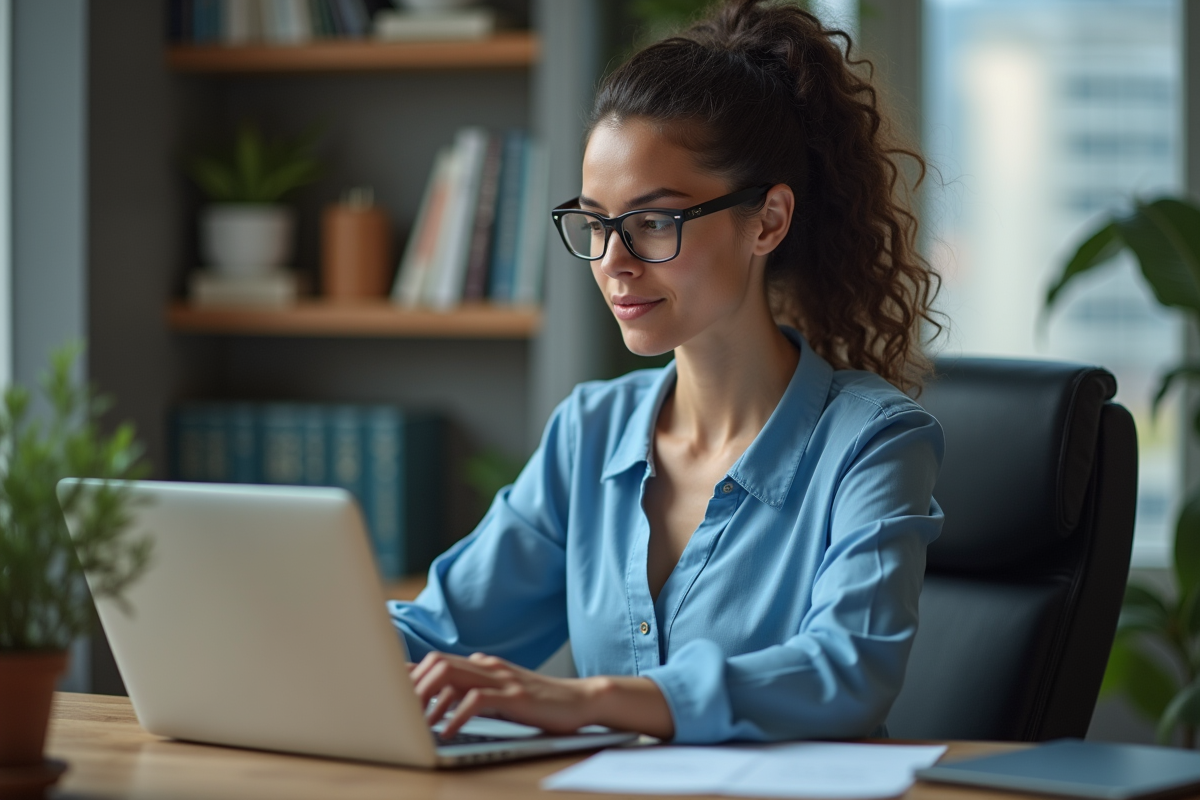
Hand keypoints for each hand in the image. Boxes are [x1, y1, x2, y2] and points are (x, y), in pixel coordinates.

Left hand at [409, 651, 600, 738]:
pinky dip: (457, 716)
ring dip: (430, 700)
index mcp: (482, 665)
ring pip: (452, 676)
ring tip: (419, 723)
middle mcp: (487, 666)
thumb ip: (477, 686)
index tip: (388, 693)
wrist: (581, 700)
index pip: (437, 661)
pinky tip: (450, 733)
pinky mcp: (514, 695)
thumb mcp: (503, 690)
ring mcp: (501, 678)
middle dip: (414, 688)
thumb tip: (447, 688)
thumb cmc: (541, 700)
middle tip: (401, 714)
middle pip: (437, 664)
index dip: (410, 675)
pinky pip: (477, 700)